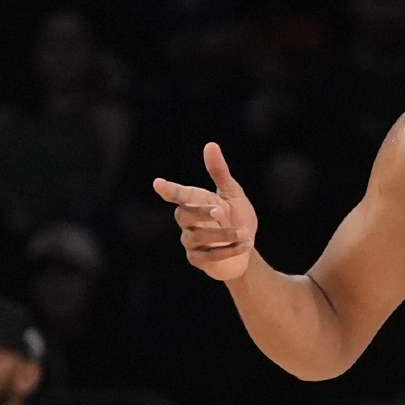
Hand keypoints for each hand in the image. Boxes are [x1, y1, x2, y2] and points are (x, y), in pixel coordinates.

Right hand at [152, 142, 257, 280]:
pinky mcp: (198, 260)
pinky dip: (230, 249)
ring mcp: (190, 242)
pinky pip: (210, 255)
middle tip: (221, 210)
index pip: (179, 195)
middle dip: (202, 212)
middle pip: (184, 215)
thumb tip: (210, 145)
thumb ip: (219, 172)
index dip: (169, 190)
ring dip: (224, 233)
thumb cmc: (236, 216)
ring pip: (198, 237)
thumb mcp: (232, 193)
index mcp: (195, 202)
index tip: (158, 183)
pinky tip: (246, 244)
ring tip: (245, 232)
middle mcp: (187, 222)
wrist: (246, 247)